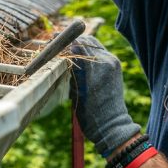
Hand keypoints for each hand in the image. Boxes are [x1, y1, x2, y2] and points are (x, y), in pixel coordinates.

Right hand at [70, 36, 141, 157]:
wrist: (111, 126)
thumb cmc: (91, 114)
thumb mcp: (76, 91)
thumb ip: (72, 69)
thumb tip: (64, 52)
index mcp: (98, 66)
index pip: (79, 44)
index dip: (64, 42)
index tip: (52, 41)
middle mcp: (108, 60)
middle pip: (88, 41)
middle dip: (73, 42)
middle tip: (58, 45)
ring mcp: (113, 63)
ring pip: (94, 45)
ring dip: (81, 46)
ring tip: (67, 52)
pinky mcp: (115, 67)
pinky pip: (100, 53)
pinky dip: (89, 53)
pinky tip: (78, 59)